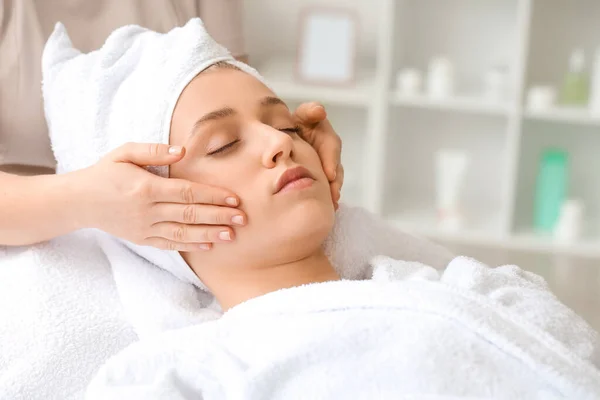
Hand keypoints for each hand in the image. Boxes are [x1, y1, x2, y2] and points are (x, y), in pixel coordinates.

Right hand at [73, 143, 245, 250]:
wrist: (79, 201)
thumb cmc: (106, 172)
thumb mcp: (124, 153)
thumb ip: (154, 151)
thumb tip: (182, 150)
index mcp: (146, 188)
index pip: (187, 192)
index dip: (213, 196)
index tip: (234, 198)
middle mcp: (147, 211)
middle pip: (190, 214)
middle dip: (219, 216)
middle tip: (244, 218)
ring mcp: (144, 228)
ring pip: (183, 233)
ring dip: (210, 234)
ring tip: (232, 235)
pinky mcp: (141, 239)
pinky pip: (169, 244)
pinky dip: (190, 246)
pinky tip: (209, 245)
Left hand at [293, 103, 343, 209]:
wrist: (281, 135)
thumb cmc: (290, 123)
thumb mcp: (300, 115)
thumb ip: (309, 112)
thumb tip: (320, 110)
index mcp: (324, 134)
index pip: (332, 145)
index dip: (331, 159)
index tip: (330, 174)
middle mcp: (328, 150)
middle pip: (336, 166)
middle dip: (335, 181)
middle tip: (333, 195)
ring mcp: (324, 163)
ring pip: (333, 178)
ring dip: (333, 191)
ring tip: (331, 204)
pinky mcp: (320, 174)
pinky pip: (327, 186)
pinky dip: (328, 196)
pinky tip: (328, 206)